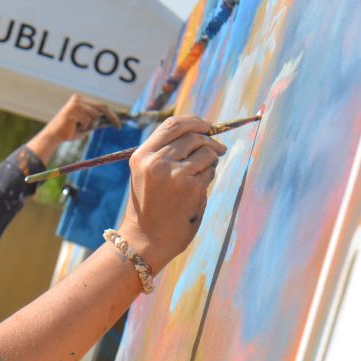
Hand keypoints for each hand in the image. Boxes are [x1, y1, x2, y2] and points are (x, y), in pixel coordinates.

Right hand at [26, 94, 120, 161]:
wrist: (53, 136)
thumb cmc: (69, 132)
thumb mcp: (86, 125)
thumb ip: (95, 121)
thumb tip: (111, 121)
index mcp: (81, 100)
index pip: (101, 105)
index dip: (112, 113)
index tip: (119, 121)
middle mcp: (79, 99)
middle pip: (101, 106)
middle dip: (112, 117)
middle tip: (119, 127)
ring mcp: (76, 103)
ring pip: (95, 116)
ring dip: (91, 125)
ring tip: (80, 128)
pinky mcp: (74, 109)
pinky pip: (88, 120)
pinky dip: (84, 127)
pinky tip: (75, 127)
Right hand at [117, 116, 224, 272]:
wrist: (146, 238)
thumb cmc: (150, 205)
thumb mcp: (146, 173)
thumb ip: (165, 152)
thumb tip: (199, 131)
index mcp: (142, 155)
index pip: (172, 125)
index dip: (194, 121)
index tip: (208, 125)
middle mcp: (156, 162)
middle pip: (192, 136)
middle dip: (209, 140)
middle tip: (218, 148)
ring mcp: (175, 174)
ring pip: (205, 152)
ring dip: (210, 160)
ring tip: (201, 174)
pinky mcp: (192, 188)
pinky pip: (210, 172)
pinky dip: (209, 177)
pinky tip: (198, 189)